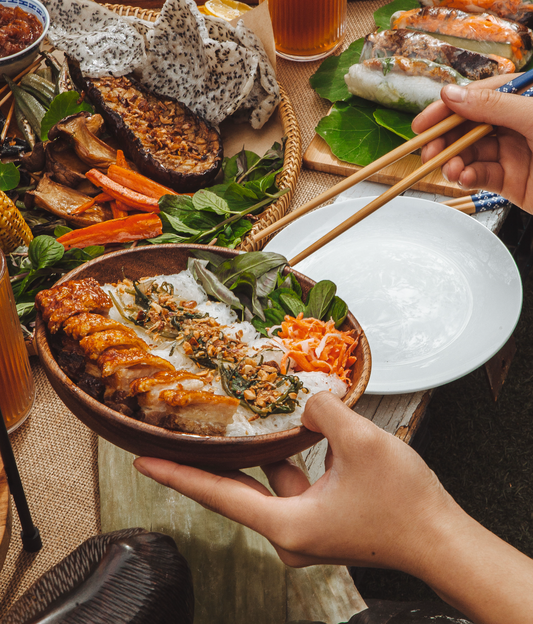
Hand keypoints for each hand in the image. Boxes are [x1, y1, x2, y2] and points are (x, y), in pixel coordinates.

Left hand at [134, 392, 458, 573]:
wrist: (442, 541)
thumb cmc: (405, 506)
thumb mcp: (362, 443)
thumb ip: (324, 411)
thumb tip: (305, 397)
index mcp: (287, 524)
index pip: (218, 494)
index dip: (177, 475)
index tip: (142, 462)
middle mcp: (289, 534)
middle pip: (236, 490)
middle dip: (207, 462)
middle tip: (174, 439)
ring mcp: (306, 529)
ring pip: (268, 485)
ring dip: (253, 455)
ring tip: (225, 426)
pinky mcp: (322, 521)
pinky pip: (291, 486)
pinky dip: (284, 461)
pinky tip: (282, 432)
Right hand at [412, 75, 532, 212]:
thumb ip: (493, 105)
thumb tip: (453, 94)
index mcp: (526, 101)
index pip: (480, 96)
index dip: (450, 107)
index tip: (425, 121)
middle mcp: (518, 125)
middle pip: (470, 126)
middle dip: (448, 139)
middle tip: (430, 151)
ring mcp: (514, 153)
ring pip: (471, 153)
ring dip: (456, 161)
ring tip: (450, 169)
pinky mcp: (511, 181)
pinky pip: (481, 175)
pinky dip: (469, 177)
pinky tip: (466, 178)